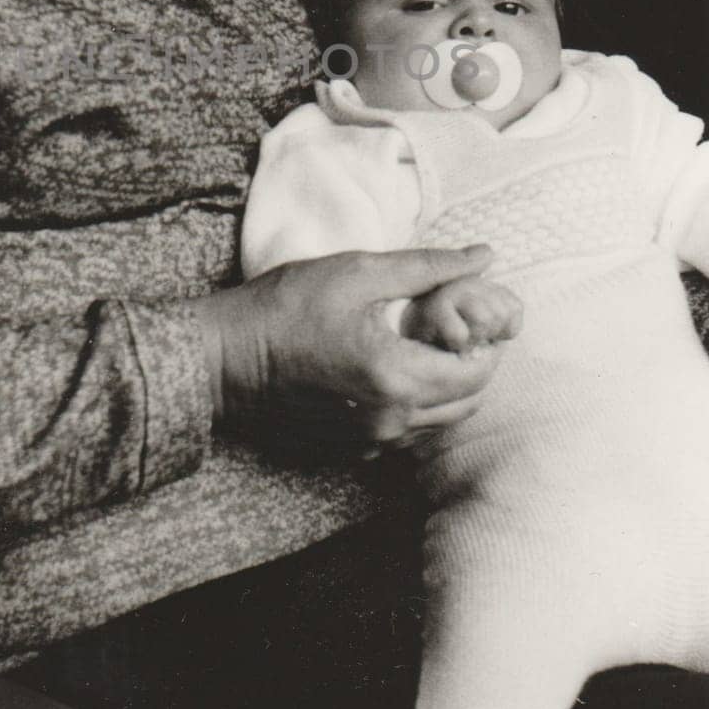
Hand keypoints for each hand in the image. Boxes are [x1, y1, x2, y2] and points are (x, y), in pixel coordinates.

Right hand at [196, 246, 507, 457]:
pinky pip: (406, 432)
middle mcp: (392, 421)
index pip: (479, 370)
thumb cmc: (284, 308)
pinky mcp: (351, 450)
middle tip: (448, 324)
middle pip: (469, 401)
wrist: (221, 359)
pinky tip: (387, 368)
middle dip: (471, 362)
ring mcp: (371, 442)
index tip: (468, 309)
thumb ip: (427, 267)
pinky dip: (414, 404)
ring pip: (440, 421)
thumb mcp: (357, 272)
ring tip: (418, 343)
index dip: (486, 337)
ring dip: (445, 385)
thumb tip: (484, 258)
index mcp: (398, 377)